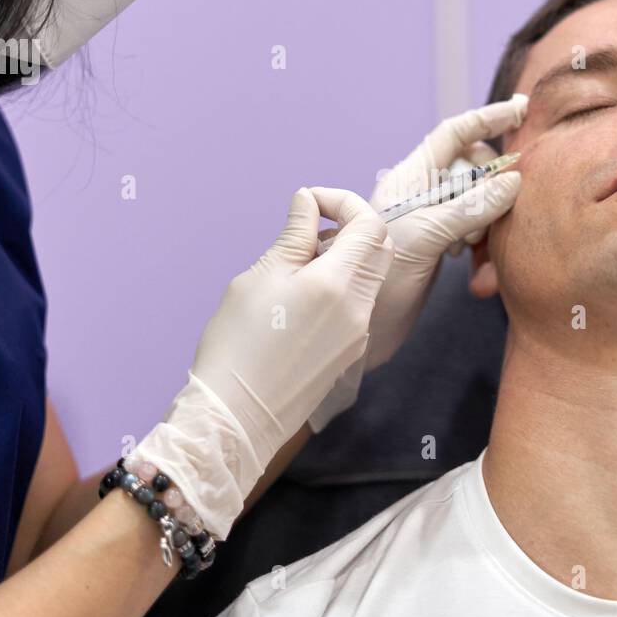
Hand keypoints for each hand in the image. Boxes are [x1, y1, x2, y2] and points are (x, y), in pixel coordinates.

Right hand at [134, 187, 393, 538]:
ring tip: (299, 261)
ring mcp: (359, 332)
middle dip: (350, 224)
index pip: (369, 223)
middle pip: (379, 247)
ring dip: (346, 254)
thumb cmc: (239, 344)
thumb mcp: (260, 277)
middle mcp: (360, 307)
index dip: (343, 201)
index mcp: (338, 283)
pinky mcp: (351, 350)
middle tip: (309, 226)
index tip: (309, 203)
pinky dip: (343, 283)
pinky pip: (360, 302)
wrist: (237, 415)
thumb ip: (294, 235)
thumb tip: (308, 203)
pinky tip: (303, 294)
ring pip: (371, 275)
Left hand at [308, 94, 526, 431]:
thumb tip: (513, 182)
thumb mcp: (424, 236)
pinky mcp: (441, 250)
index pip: (454, 135)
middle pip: (475, 170)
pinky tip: (478, 277)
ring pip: (481, 206)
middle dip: (494, 189)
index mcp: (412, 178)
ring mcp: (433, 223)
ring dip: (490, 227)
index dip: (488, 118)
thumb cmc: (378, 279)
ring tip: (475, 255)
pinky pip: (476, 236)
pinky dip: (485, 253)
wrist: (361, 331)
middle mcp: (423, 195)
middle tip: (493, 217)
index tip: (524, 109)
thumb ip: (469, 207)